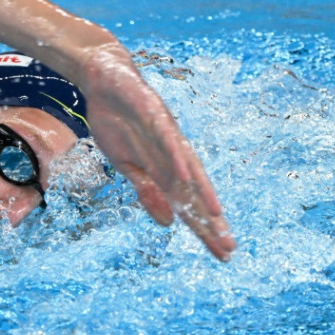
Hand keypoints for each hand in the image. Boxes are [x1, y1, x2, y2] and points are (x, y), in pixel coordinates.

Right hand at [78, 43, 235, 260]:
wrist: (105, 82)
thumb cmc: (117, 124)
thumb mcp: (128, 166)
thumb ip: (148, 191)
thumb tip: (168, 223)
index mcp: (165, 169)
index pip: (189, 204)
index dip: (204, 228)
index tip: (222, 253)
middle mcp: (173, 155)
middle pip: (195, 193)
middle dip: (210, 221)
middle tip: (228, 248)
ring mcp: (166, 136)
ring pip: (189, 170)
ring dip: (203, 193)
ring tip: (217, 217)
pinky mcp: (154, 116)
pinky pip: (168, 141)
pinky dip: (177, 159)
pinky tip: (185, 177)